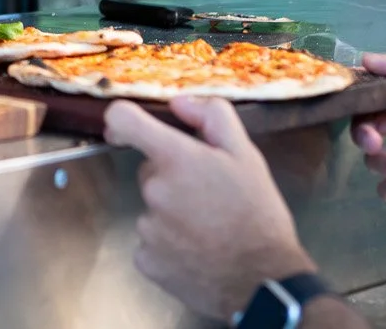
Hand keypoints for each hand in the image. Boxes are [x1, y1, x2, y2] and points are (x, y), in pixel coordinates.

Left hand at [103, 95, 315, 320]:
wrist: (263, 281)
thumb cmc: (258, 215)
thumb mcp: (247, 156)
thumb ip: (212, 117)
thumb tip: (179, 103)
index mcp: (176, 159)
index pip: (124, 120)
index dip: (122, 119)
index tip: (127, 129)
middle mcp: (154, 191)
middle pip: (149, 172)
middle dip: (172, 178)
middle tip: (207, 196)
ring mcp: (147, 228)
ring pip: (152, 208)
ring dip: (172, 214)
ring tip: (208, 228)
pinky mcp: (146, 260)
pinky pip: (150, 242)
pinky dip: (169, 244)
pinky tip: (197, 250)